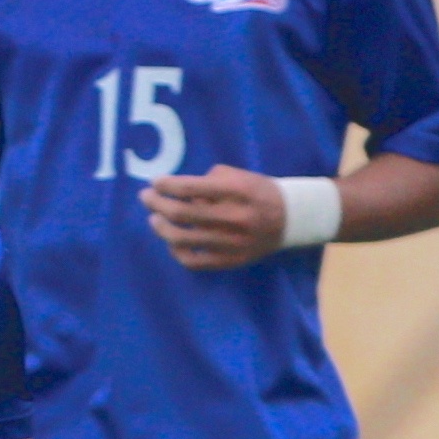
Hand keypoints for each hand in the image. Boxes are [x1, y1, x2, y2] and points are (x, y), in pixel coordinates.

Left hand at [141, 165, 285, 269]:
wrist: (292, 218)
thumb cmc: (259, 192)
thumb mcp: (241, 176)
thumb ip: (210, 180)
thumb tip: (178, 190)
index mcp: (239, 192)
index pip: (191, 188)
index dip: (167, 185)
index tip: (155, 182)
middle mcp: (235, 217)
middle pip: (182, 214)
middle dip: (157, 203)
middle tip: (146, 197)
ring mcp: (232, 242)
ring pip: (182, 240)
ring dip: (161, 228)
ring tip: (154, 219)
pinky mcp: (231, 260)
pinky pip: (194, 262)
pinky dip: (177, 252)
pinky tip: (172, 242)